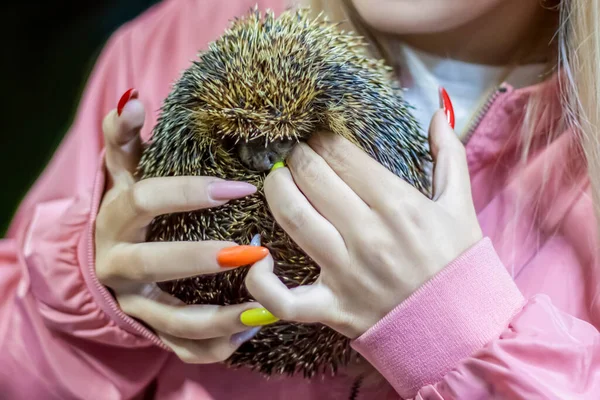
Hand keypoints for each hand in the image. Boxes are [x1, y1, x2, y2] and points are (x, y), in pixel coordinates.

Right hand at [95, 89, 268, 362]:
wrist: (107, 262)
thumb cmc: (130, 210)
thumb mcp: (125, 173)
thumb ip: (126, 138)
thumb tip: (133, 98)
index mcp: (115, 219)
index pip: (145, 200)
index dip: (188, 193)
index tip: (241, 188)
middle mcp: (119, 265)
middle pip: (152, 264)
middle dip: (199, 258)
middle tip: (254, 252)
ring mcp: (136, 303)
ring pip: (170, 319)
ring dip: (217, 316)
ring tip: (263, 308)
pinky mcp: (153, 331)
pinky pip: (181, 349)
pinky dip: (215, 346)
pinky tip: (251, 331)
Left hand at [246, 99, 481, 338]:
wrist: (464, 331)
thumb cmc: (459, 265)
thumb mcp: (461, 206)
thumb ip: (449, 154)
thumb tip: (438, 111)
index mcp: (399, 204)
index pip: (342, 155)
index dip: (322, 138)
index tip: (318, 136)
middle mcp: (368, 235)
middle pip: (312, 177)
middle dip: (297, 156)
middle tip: (296, 153)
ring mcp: (346, 273)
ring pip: (292, 219)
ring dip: (275, 190)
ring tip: (276, 180)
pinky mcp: (332, 308)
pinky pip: (284, 299)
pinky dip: (262, 281)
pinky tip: (258, 257)